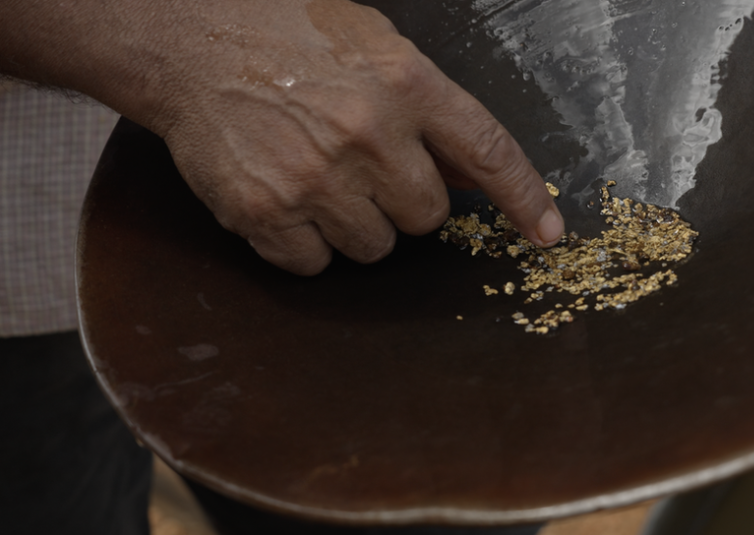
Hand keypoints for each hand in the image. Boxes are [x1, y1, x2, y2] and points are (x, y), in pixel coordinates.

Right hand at [1, 0, 563, 274]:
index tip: (547, 233)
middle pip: (427, 217)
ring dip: (355, 224)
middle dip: (404, 202)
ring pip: (375, 248)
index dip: (525, 198)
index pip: (488, 152)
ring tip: (319, 176)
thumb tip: (472, 174)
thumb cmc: (291, 38)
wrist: (192, 40)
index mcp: (406, 82)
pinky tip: (286, 197)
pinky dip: (306, 243)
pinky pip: (315, 264)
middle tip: (365, 168)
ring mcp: (315, 177)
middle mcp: (369, 132)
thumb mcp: (376, 48)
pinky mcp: (266, 212)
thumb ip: (430, 111)